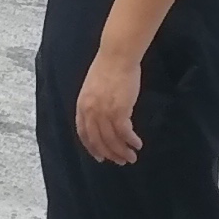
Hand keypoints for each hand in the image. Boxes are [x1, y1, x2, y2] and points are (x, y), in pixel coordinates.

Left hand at [75, 47, 143, 164]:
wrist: (117, 56)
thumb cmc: (108, 68)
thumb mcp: (93, 88)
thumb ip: (94, 104)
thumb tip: (102, 118)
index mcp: (82, 106)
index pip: (84, 134)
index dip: (92, 148)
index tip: (100, 157)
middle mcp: (90, 112)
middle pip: (99, 141)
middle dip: (110, 154)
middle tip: (120, 161)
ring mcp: (104, 112)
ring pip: (112, 140)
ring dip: (122, 152)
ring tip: (131, 157)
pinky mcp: (119, 110)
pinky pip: (125, 133)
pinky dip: (131, 141)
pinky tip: (137, 144)